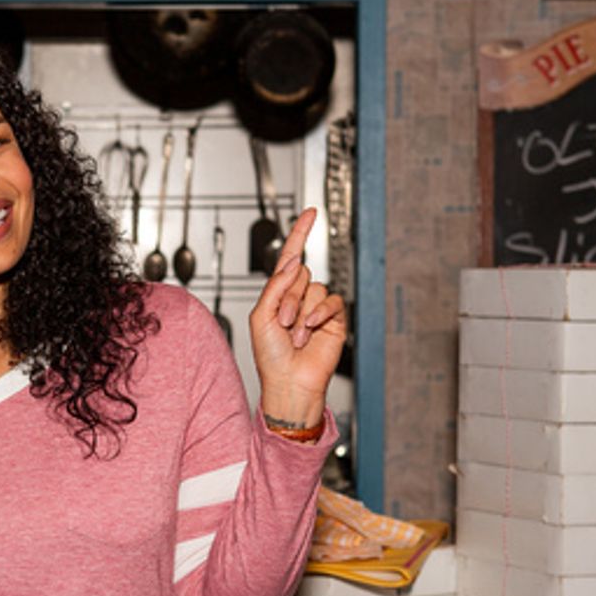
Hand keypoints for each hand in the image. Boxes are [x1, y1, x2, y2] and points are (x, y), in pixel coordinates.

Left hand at [249, 208, 347, 427]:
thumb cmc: (270, 356)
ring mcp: (316, 308)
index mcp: (278, 293)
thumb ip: (275, 286)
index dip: (300, 233)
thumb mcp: (261, 316)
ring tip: (294, 333)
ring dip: (301, 311)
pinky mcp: (334, 319)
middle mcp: (298, 297)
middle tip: (282, 321)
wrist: (288, 382)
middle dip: (288, 296)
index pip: (290, 257)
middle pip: (300, 273)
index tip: (309, 212)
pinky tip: (311, 329)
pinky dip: (319, 313)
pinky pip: (332, 301)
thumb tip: (294, 261)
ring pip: (314, 288)